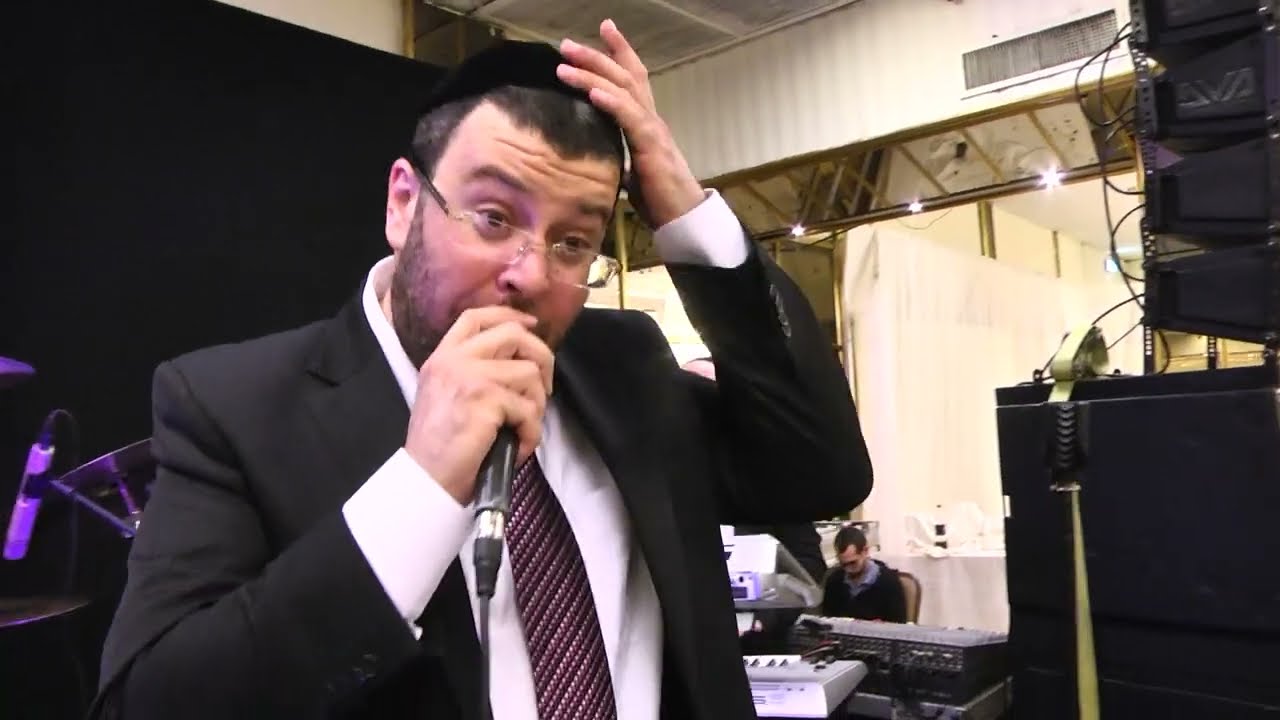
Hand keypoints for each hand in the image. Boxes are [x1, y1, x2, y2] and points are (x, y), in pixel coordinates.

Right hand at [404, 306, 553, 503]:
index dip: (509, 315)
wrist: (426, 478)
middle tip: (544, 387)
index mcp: (443, 357)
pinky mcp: (487, 400)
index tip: (531, 326)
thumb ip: (471, 372)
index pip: (476, 317)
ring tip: (524, 427)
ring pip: (529, 373)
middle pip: (513, 334)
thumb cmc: (440, 447)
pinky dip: (532, 433)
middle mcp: (455, 360)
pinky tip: (518, 448)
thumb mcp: (444, 395)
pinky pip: (530, 409)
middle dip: (541, 358)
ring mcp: (471, 376)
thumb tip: (518, 363)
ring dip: (537, 405)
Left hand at [556, 19, 704, 228]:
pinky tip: (593, 92)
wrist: (683, 218)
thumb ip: (616, 153)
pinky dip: (611, 102)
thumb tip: (595, 151)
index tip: (604, 28)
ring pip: (623, 90)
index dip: (619, 51)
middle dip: (595, 56)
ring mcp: (653, 129)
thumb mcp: (630, 170)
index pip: (633, 77)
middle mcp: (651, 118)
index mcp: (645, 122)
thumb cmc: (659, 198)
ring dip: (592, 74)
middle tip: (566, 44)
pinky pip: (629, 118)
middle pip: (624, 75)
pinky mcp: (652, 146)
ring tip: (565, 65)